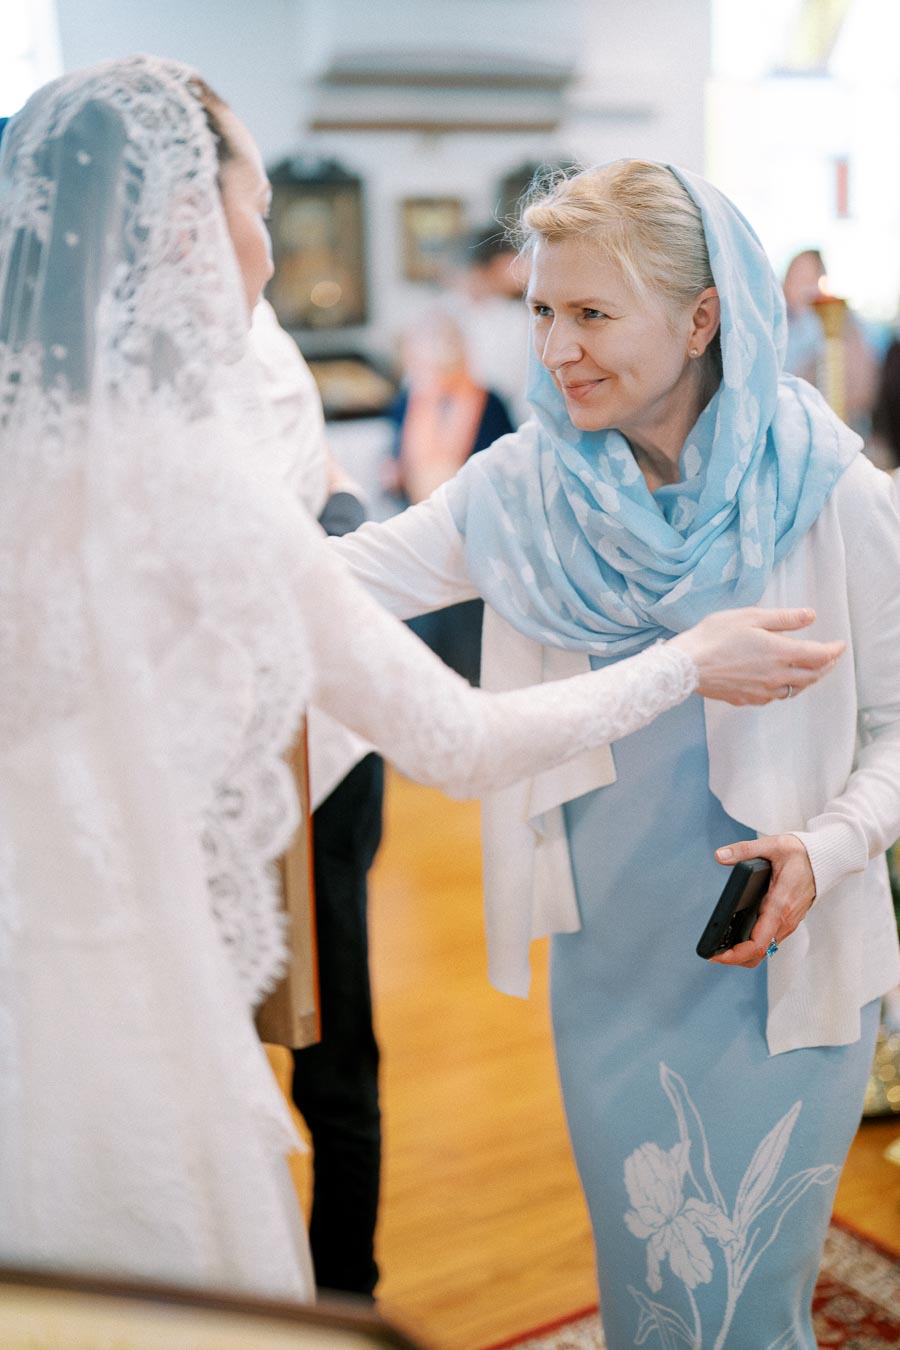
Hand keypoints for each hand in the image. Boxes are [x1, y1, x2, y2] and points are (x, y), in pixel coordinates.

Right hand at [669, 606, 844, 705]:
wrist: (686, 666)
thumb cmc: (714, 636)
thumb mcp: (750, 617)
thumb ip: (784, 619)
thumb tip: (810, 616)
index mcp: (780, 653)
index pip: (819, 656)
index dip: (834, 650)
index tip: (840, 645)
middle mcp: (776, 676)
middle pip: (812, 676)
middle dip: (826, 667)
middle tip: (831, 658)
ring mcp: (762, 692)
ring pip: (795, 690)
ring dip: (808, 680)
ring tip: (811, 671)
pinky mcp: (747, 700)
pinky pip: (774, 697)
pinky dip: (785, 689)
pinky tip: (780, 683)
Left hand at [708, 834, 815, 967]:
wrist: (826, 859)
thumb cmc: (801, 854)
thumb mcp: (772, 845)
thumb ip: (744, 850)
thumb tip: (720, 855)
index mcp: (779, 905)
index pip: (758, 942)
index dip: (736, 954)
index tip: (717, 955)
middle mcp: (785, 919)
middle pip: (759, 953)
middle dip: (735, 958)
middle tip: (712, 953)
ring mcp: (789, 922)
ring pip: (765, 950)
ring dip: (744, 954)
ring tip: (721, 948)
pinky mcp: (789, 920)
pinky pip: (771, 941)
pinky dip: (753, 946)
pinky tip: (738, 938)